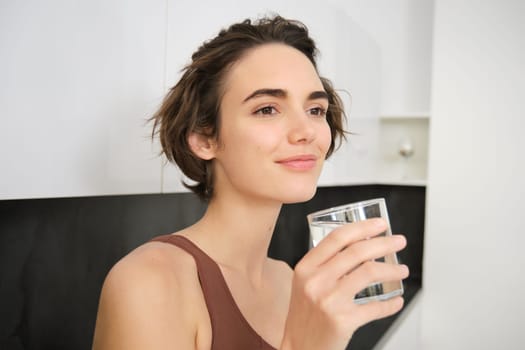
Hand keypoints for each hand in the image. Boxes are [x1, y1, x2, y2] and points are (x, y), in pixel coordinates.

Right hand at [280, 218, 408, 349]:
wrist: (299, 348)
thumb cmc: (305, 316)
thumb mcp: (304, 284)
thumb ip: (324, 265)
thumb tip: (360, 247)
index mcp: (305, 267)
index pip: (337, 238)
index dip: (362, 227)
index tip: (380, 224)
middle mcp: (316, 281)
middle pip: (357, 251)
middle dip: (384, 243)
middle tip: (398, 241)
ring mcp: (329, 300)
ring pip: (369, 273)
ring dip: (392, 269)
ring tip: (402, 269)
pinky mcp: (342, 320)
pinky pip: (375, 307)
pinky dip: (390, 304)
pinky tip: (396, 301)